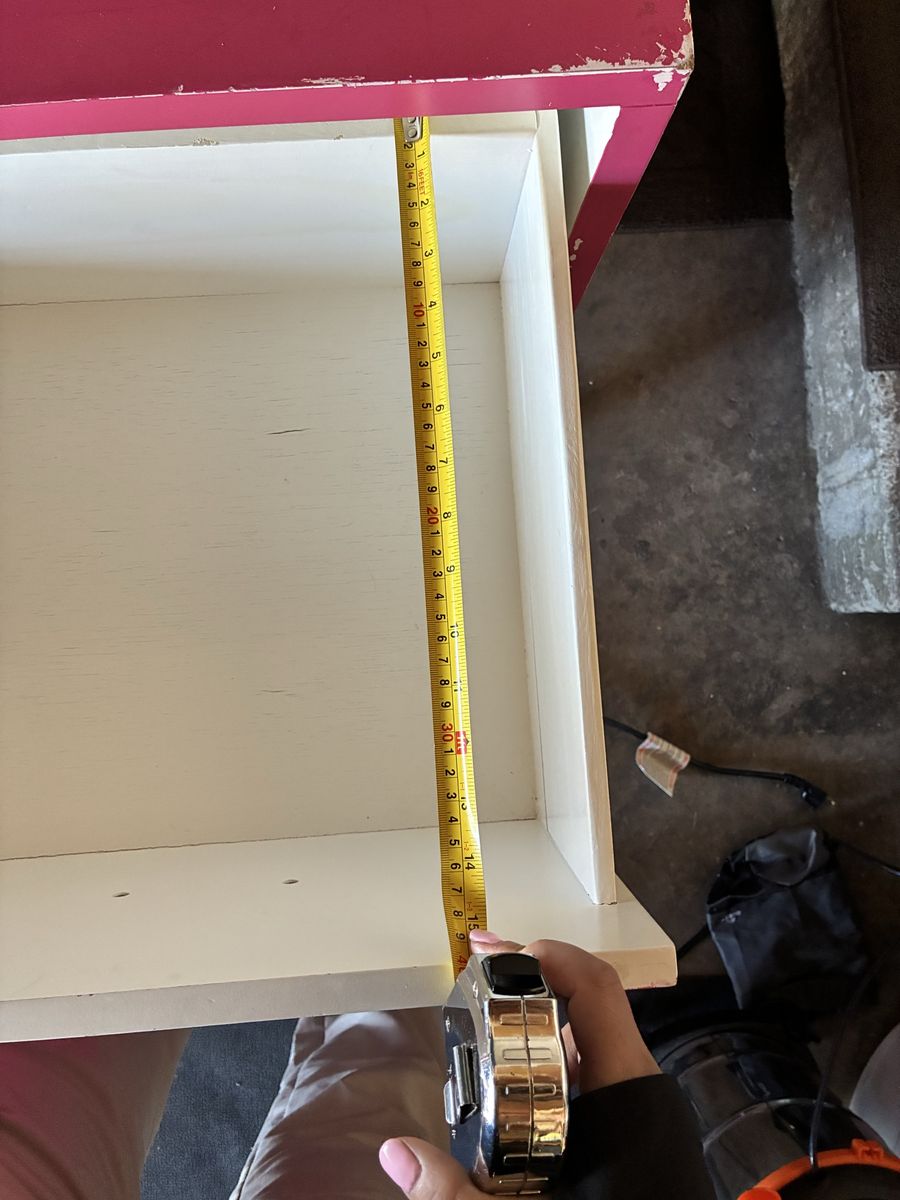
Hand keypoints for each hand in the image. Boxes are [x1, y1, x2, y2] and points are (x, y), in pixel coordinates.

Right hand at [379, 933, 659, 1196]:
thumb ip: (457, 1192)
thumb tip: (395, 1154)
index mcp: (628, 1095)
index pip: (596, 991)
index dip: (548, 958)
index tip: (494, 951)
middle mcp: (638, 1090)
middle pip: (586, 1011)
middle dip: (527, 990)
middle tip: (473, 980)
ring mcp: (639, 1111)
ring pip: (588, 1048)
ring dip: (537, 1028)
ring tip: (482, 1022)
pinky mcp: (636, 1131)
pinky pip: (591, 1082)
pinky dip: (551, 1067)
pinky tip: (512, 1085)